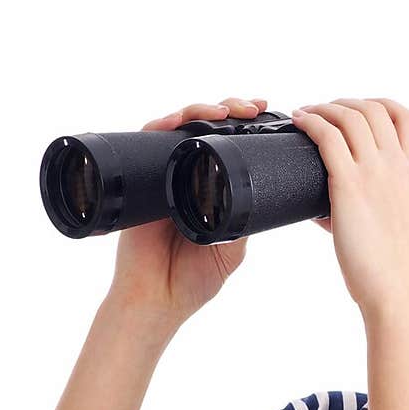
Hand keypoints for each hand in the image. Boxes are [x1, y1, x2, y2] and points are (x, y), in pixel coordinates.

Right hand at [107, 96, 268, 325]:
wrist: (157, 302)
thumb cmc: (190, 282)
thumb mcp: (231, 247)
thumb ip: (244, 219)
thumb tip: (266, 190)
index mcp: (208, 190)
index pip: (226, 146)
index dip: (244, 126)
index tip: (268, 116)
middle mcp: (184, 176)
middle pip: (204, 128)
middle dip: (230, 108)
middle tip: (254, 107)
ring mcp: (162, 175)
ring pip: (179, 126)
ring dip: (203, 109)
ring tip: (227, 110)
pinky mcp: (140, 178)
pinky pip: (149, 138)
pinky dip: (165, 122)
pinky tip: (185, 118)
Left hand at [290, 98, 408, 315]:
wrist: (397, 289)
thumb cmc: (394, 267)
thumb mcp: (397, 223)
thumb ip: (372, 205)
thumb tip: (324, 209)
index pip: (407, 117)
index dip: (381, 104)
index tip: (360, 110)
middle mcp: (397, 166)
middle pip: (373, 108)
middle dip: (345, 102)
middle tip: (324, 111)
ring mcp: (375, 173)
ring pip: (349, 116)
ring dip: (323, 107)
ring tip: (306, 113)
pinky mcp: (349, 185)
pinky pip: (327, 136)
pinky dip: (310, 122)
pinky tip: (299, 123)